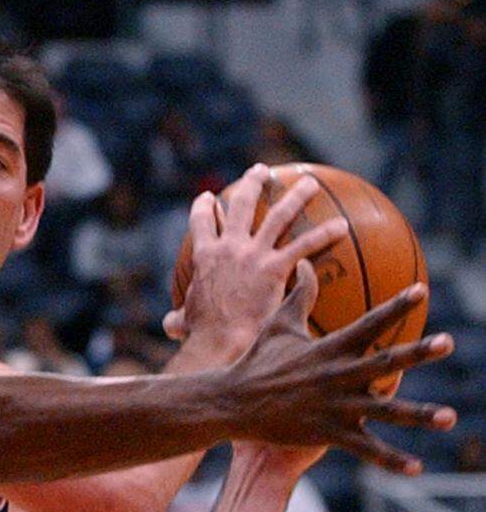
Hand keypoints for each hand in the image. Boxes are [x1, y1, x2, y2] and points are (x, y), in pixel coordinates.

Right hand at [165, 163, 348, 353]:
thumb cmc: (201, 334)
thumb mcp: (183, 323)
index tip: (211, 198)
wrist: (217, 339)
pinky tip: (342, 227)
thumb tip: (169, 325)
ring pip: (279, 215)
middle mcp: (229, 247)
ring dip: (296, 195)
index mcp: (205, 257)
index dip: (205, 207)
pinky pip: (305, 245)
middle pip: (242, 204)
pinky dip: (325, 234)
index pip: (202, 223)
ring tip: (309, 183)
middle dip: (252, 183)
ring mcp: (253, 254)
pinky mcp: (275, 267)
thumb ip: (178, 319)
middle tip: (261, 172)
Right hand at [221, 261, 455, 472]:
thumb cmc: (255, 363)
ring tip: (449, 418)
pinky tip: (416, 468)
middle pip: (386, 362)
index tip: (421, 291)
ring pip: (386, 411)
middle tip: (447, 343)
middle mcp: (338, 376)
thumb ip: (299, 294)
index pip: (369, 322)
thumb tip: (306, 262)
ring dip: (420, 415)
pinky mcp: (329, 433)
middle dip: (418, 353)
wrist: (232, 404)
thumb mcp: (277, 325)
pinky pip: (366, 448)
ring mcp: (336, 407)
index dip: (396, 306)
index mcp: (330, 348)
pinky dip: (391, 460)